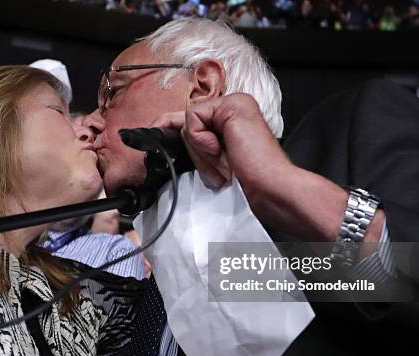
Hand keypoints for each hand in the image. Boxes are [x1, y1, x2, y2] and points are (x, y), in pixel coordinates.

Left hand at [151, 94, 380, 241]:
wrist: (270, 188)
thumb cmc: (248, 182)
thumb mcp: (213, 161)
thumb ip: (196, 146)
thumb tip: (164, 133)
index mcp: (231, 119)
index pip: (192, 120)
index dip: (168, 127)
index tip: (147, 134)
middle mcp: (233, 107)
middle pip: (187, 123)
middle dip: (196, 152)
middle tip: (221, 171)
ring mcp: (234, 104)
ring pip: (189, 123)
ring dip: (202, 152)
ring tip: (226, 166)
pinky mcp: (231, 106)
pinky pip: (193, 121)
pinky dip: (202, 142)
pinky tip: (224, 153)